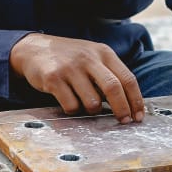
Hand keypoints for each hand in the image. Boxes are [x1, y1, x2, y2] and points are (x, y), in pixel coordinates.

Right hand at [9, 33, 144, 122]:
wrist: (33, 49)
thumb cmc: (69, 58)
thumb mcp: (92, 57)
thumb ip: (109, 74)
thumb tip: (127, 104)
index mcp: (103, 52)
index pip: (127, 78)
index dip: (136, 100)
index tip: (138, 116)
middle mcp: (88, 58)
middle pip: (114, 88)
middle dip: (122, 109)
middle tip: (124, 122)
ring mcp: (70, 68)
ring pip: (92, 102)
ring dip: (92, 110)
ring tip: (85, 105)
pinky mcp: (53, 78)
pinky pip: (71, 105)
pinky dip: (73, 110)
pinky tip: (68, 101)